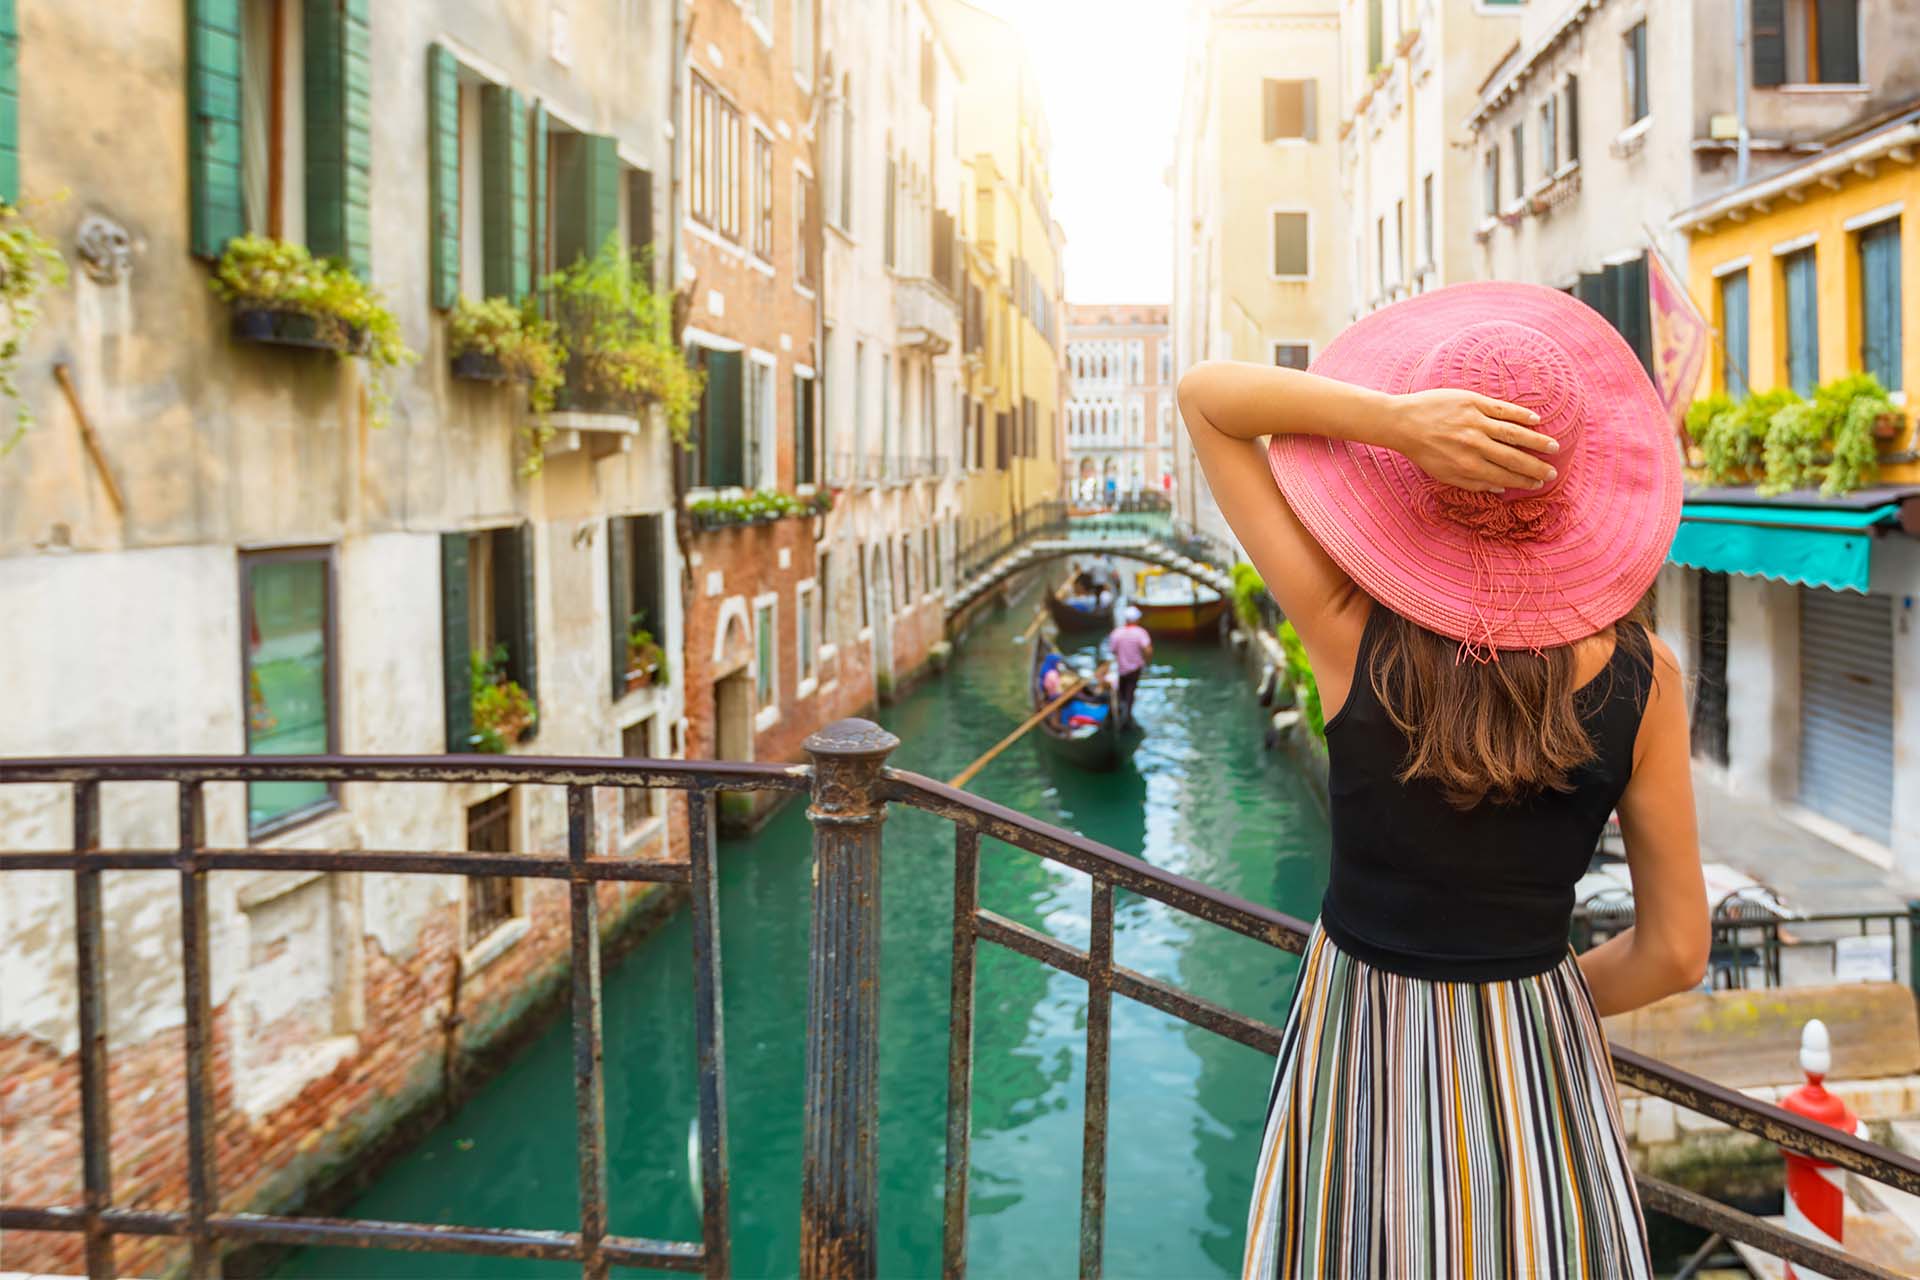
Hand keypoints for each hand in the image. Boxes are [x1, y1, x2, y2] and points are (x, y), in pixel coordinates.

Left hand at [1384, 389, 1558, 492]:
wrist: (1403, 422)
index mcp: (1468, 466)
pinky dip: (1520, 415)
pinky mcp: (1473, 402)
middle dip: (1536, 466)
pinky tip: (1535, 420)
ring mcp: (1475, 422)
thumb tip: (1501, 489)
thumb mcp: (1444, 474)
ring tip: (1553, 447)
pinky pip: (1502, 409)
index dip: (1525, 480)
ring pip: (1514, 433)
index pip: (1505, 475)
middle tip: (1553, 471)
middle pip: (1514, 457)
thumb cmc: (1424, 451)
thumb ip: (1473, 483)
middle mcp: (1475, 445)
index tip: (1539, 483)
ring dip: (1536, 441)